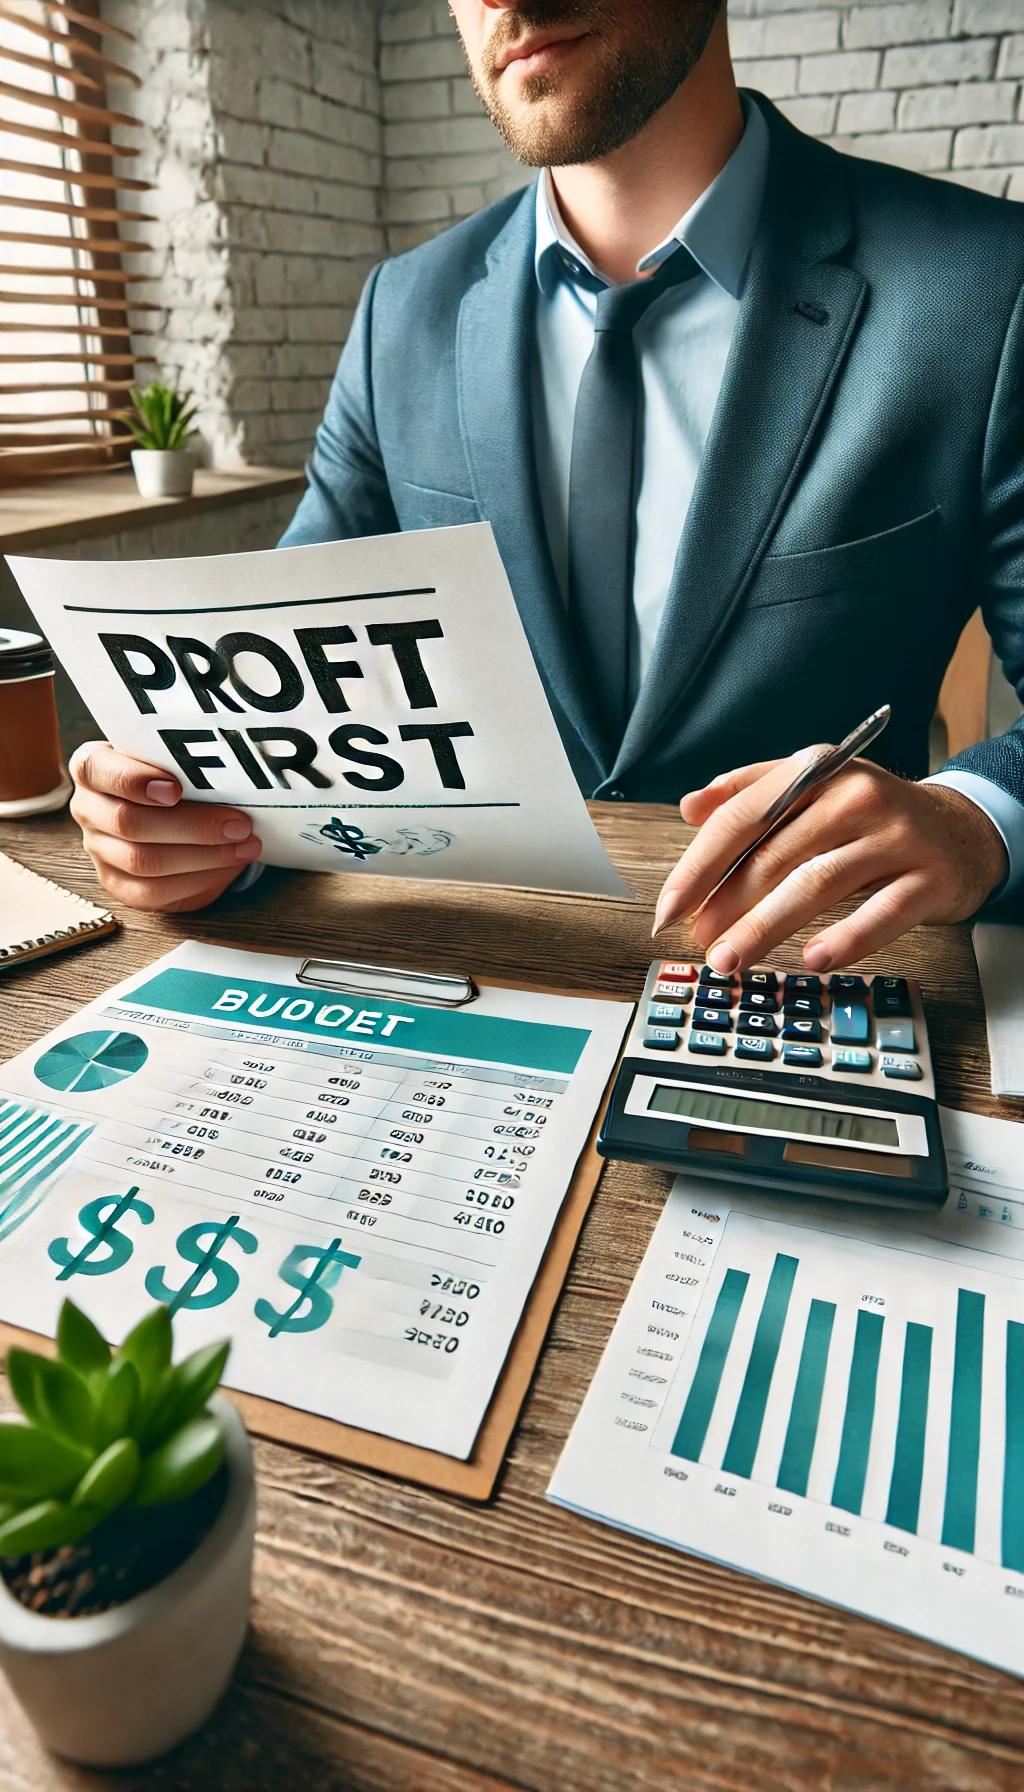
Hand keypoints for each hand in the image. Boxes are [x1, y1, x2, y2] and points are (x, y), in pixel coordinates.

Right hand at [69, 742, 261, 913]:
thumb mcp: (174, 761)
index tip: (175, 789)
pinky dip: (198, 880)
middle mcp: (88, 810)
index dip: (134, 780)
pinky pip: (154, 892)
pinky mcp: (119, 886)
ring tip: (244, 846)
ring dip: (204, 856)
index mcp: (92, 769)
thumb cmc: (176, 778)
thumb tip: (234, 779)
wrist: (175, 813)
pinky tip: (228, 867)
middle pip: (128, 822)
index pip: (98, 771)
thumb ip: (185, 763)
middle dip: (191, 826)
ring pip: (143, 861)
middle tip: (238, 824)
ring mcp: (99, 851)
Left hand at [653, 752, 1008, 973]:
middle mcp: (855, 796)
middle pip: (774, 854)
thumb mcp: (813, 788)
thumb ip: (749, 792)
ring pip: (816, 884)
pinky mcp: (928, 877)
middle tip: (698, 941)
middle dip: (726, 903)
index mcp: (817, 771)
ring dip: (765, 927)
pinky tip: (814, 959)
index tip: (669, 906)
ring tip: (730, 958)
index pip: (743, 816)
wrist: (962, 830)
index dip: (699, 865)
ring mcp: (895, 836)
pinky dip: (847, 938)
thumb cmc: (871, 816)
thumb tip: (690, 807)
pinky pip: (883, 912)